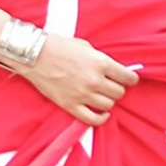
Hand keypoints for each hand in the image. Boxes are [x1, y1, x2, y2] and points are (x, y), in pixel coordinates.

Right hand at [15, 33, 138, 125]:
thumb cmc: (59, 46)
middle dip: (117, 89)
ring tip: (101, 95)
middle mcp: (94, 80)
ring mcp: (82, 94)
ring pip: (109, 105)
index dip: (130, 79)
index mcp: (101, 63)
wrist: (34, 55)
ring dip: (107, 101)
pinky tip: (102, 113)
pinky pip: (93, 119)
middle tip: (110, 85)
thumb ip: (101, 59)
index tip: (128, 80)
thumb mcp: (86, 46)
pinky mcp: (70, 105)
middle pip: (119, 93)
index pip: (128, 78)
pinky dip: (101, 118)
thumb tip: (114, 70)